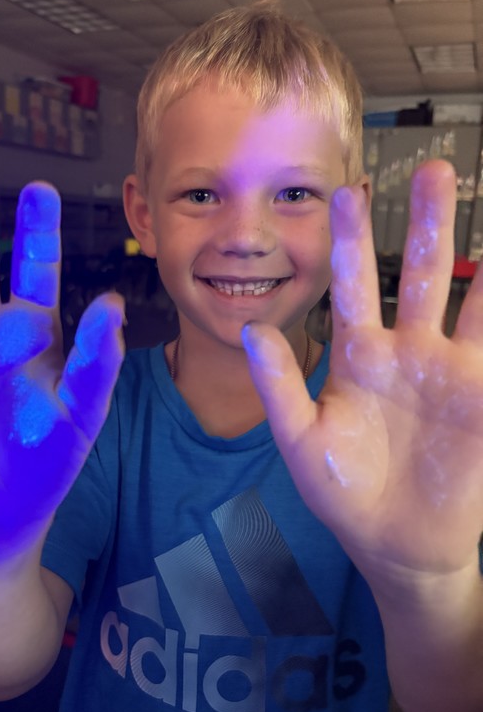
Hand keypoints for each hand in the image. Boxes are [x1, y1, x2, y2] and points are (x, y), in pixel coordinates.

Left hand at [243, 160, 482, 583]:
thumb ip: (280, 385)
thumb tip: (251, 329)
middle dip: (428, 223)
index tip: (346, 192)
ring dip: (477, 254)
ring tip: (478, 198)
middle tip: (434, 168)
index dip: (350, 242)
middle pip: (418, 274)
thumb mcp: (301, 440)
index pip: (352, 287)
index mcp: (356, 356)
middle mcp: (404, 351)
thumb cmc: (341, 492)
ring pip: (466, 298)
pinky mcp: (479, 395)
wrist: (394, 542)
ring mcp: (446, 370)